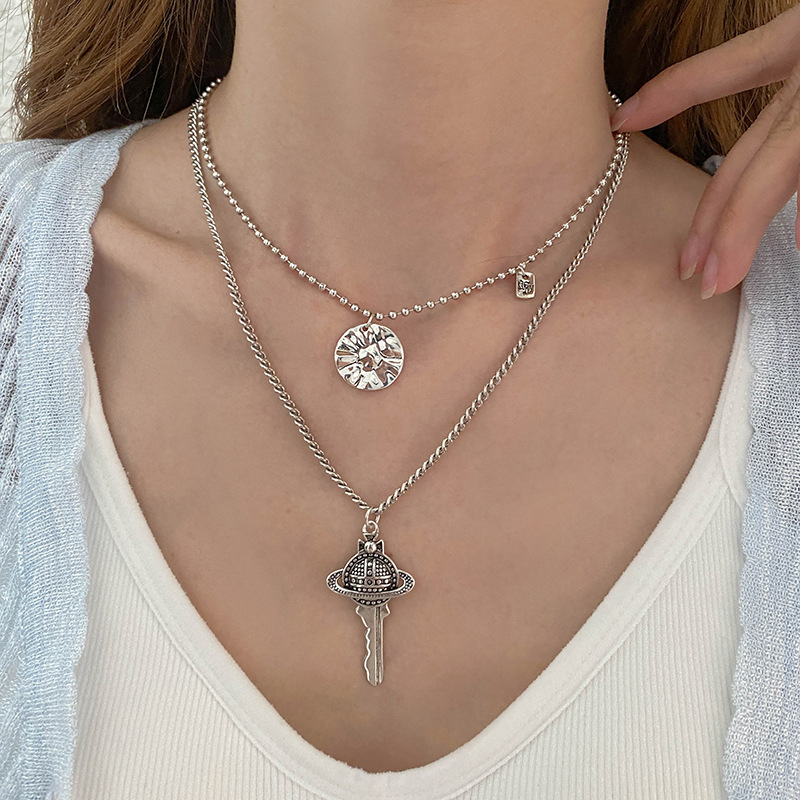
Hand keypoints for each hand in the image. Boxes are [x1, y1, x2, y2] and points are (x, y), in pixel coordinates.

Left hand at [609, 4, 799, 298]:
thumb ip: (769, 65)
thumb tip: (744, 140)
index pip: (722, 71)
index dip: (667, 94)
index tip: (620, 120)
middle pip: (749, 149)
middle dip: (713, 215)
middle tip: (687, 274)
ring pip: (779, 163)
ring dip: (743, 224)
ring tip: (715, 279)